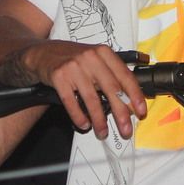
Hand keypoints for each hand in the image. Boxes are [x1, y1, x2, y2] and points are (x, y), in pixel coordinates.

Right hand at [22, 41, 145, 140]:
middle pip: (111, 89)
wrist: (43, 53)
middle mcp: (91, 57)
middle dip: (121, 113)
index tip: (140, 111)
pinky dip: (79, 116)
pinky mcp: (59, 76)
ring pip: (92, 99)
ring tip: (102, 132)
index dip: (135, 95)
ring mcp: (74, 67)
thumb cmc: (74, 59)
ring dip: (99, 120)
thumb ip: (111, 74)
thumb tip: (129, 100)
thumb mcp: (95, 59)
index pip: (125, 75)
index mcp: (104, 52)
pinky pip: (71, 102)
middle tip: (126, 129)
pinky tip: (84, 124)